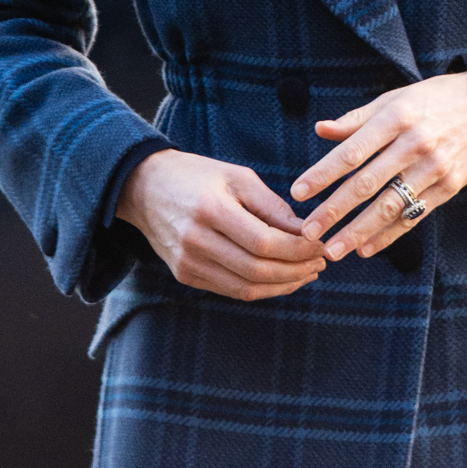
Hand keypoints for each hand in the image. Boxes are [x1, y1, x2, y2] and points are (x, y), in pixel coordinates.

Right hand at [117, 148, 327, 301]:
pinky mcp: (185, 275)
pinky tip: (282, 279)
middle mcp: (196, 241)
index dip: (298, 249)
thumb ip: (273, 206)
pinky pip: (231, 291)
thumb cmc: (198, 176)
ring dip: (283, 285)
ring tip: (307, 273)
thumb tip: (307, 233)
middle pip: (257, 269)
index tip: (320, 244)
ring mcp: (187, 262)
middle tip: (320, 262)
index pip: (264, 242)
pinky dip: (262, 289)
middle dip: (296, 270)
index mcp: (211, 210)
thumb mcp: (238, 177)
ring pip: (246, 288)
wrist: (145, 189)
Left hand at [291, 72, 466, 258]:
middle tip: (307, 232)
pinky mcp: (450, 186)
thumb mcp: (396, 98)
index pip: (351, 151)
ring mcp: (434, 167)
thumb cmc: (434, 100)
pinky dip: (389, 235)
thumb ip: (357, 118)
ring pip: (389, 206)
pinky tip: (366, 248)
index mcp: (396, 117)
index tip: (298, 193)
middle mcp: (414, 144)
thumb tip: (320, 130)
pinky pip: (414, 215)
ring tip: (332, 250)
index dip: (322, 174)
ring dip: (358, 231)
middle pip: (366, 184)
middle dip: (333, 211)